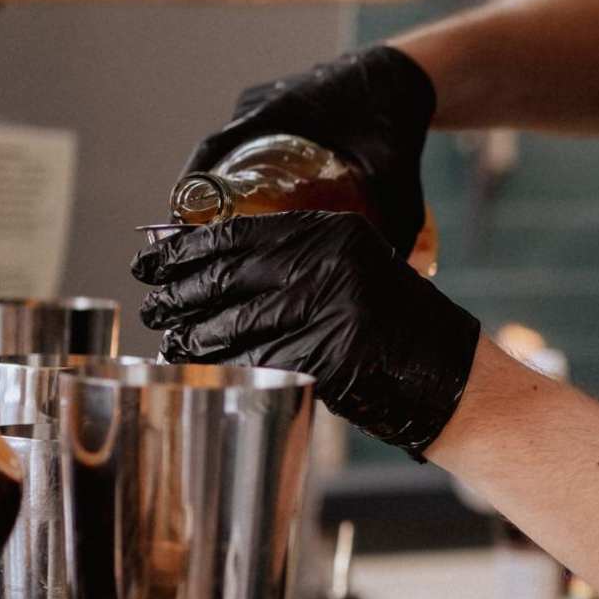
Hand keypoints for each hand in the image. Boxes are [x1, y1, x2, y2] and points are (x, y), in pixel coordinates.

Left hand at [133, 211, 479, 460]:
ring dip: (191, 334)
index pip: (242, 232)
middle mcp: (330, 264)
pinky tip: (199, 365)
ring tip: (169, 338)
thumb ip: (298, 257)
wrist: (444, 368)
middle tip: (153, 302)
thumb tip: (215, 262)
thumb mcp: (352, 265)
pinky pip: (253, 362)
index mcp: (335, 231)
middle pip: (229, 276)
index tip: (157, 257)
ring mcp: (329, 311)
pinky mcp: (325, 358)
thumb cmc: (394, 318)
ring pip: (234, 323)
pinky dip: (219, 365)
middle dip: (179, 291)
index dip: (190, 247)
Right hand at [181, 45, 434, 254]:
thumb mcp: (395, 168)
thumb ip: (399, 215)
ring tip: (224, 232)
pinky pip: (250, 139)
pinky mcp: (280, 107)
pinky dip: (245, 167)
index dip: (191, 186)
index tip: (182, 227)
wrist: (408, 75)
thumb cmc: (395, 114)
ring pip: (234, 148)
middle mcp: (263, 103)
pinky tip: (253, 204)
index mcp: (275, 111)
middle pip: (218, 154)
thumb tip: (394, 266)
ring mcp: (269, 102)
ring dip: (225, 183)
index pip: (213, 149)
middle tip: (206, 245)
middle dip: (207, 199)